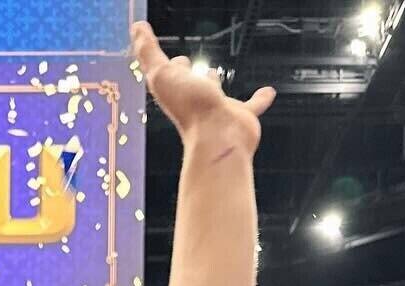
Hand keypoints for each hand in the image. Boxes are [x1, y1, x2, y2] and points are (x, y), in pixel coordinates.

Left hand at [131, 21, 273, 152]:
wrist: (219, 138)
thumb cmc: (190, 110)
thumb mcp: (161, 73)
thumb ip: (148, 51)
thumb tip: (136, 28)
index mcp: (178, 90)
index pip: (171, 73)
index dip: (168, 64)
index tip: (167, 57)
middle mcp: (196, 100)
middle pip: (191, 82)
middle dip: (189, 73)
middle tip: (189, 63)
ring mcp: (218, 109)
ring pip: (216, 93)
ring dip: (215, 84)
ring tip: (215, 74)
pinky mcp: (241, 117)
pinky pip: (252, 105)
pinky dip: (260, 99)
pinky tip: (268, 92)